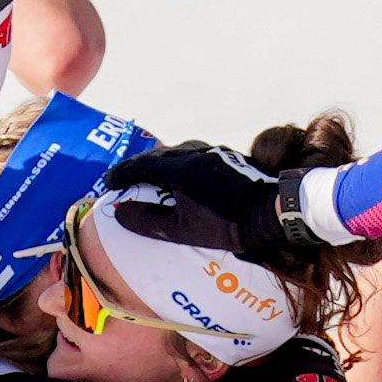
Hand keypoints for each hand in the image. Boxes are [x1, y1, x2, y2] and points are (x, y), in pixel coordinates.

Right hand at [101, 143, 289, 259]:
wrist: (271, 212)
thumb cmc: (226, 224)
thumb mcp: (182, 230)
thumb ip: (148, 221)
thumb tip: (120, 212)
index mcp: (180, 169)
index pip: (142, 166)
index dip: (123, 174)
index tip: (109, 183)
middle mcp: (195, 153)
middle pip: (160, 155)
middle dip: (140, 166)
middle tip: (126, 177)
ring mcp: (214, 153)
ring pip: (180, 152)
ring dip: (162, 162)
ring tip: (153, 175)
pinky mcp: (229, 158)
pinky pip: (197, 155)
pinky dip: (181, 163)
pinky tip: (186, 175)